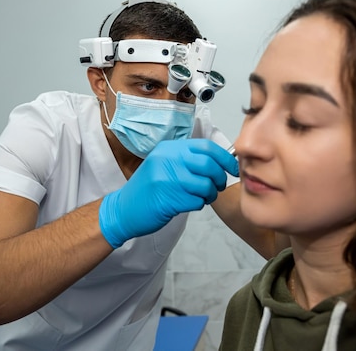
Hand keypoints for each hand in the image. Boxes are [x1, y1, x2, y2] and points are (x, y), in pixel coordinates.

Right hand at [99, 139, 238, 247]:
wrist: (123, 209)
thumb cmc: (149, 188)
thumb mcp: (164, 163)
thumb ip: (188, 159)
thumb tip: (220, 160)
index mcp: (169, 148)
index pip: (206, 147)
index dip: (224, 158)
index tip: (232, 168)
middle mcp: (168, 160)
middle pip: (208, 165)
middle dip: (219, 178)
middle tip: (217, 186)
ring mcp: (167, 179)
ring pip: (205, 185)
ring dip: (210, 194)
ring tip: (202, 197)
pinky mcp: (168, 199)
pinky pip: (197, 202)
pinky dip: (198, 205)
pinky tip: (187, 204)